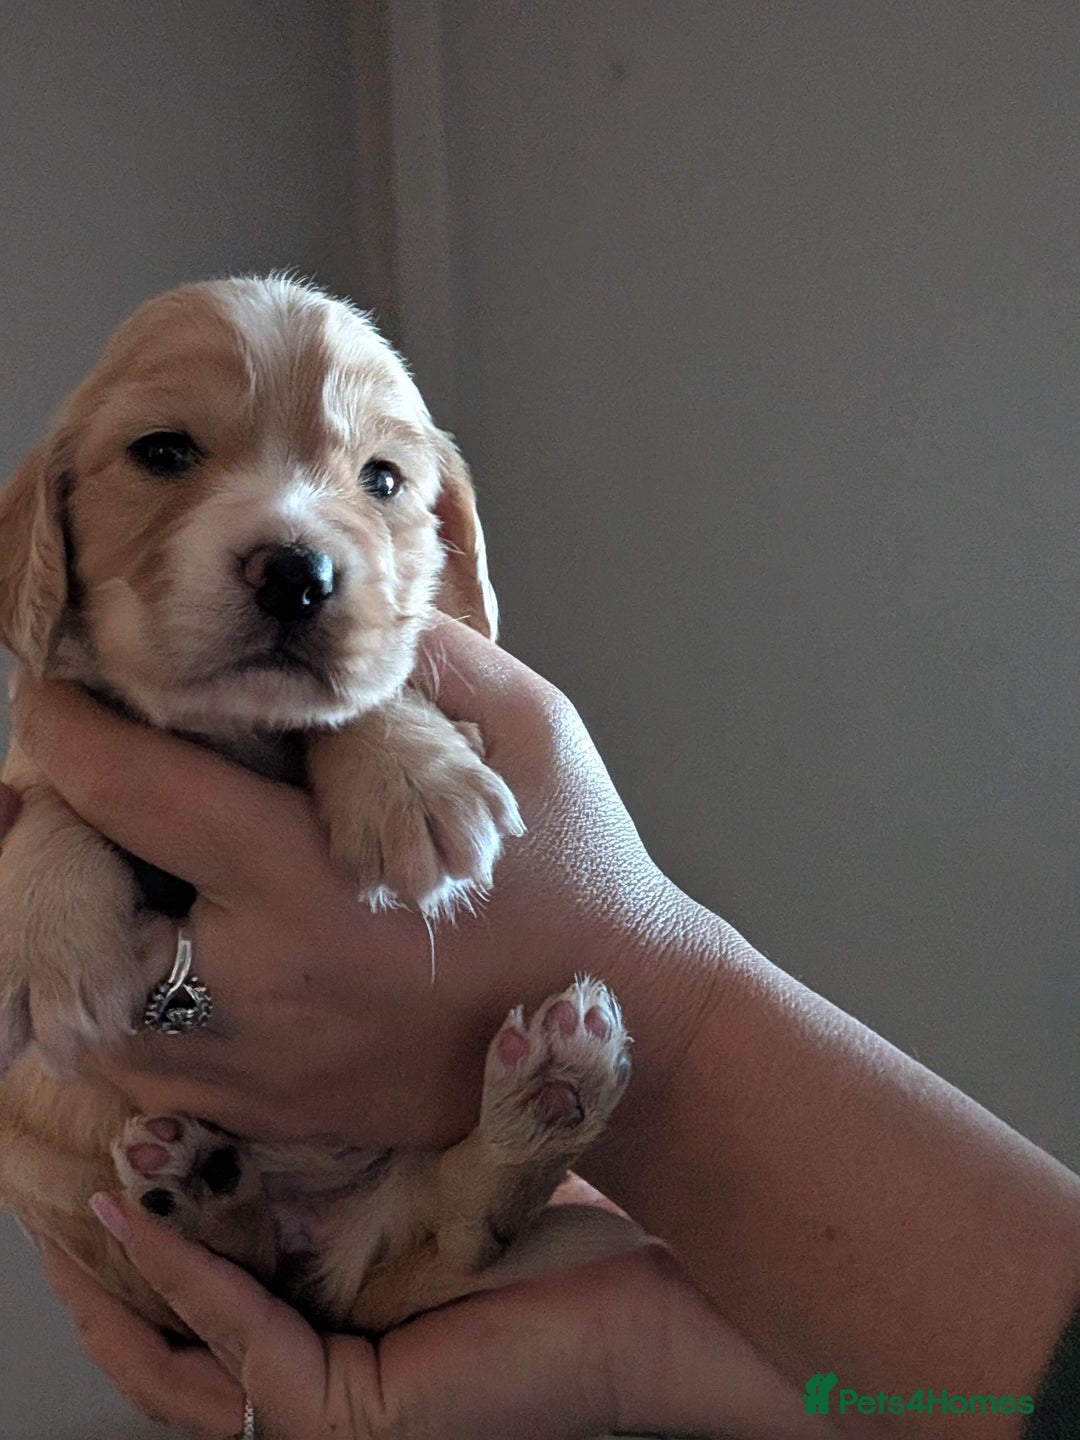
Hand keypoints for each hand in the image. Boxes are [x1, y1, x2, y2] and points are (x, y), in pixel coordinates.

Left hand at [8, 617, 708, 1147]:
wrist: (632, 1039)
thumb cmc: (587, 879)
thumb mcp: (538, 734)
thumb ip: (436, 663)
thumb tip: (350, 617)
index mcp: (317, 877)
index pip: (140, 793)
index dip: (72, 735)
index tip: (46, 702)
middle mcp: (264, 984)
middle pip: (87, 902)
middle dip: (63, 832)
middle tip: (62, 783)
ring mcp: (259, 1068)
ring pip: (97, 997)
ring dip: (92, 923)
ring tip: (115, 864)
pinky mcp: (271, 1116)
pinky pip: (148, 1068)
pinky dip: (134, 1003)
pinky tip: (175, 948)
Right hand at [35, 1183, 823, 1439]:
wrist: (661, 1295)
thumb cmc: (561, 1219)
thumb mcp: (434, 1158)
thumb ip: (362, 1123)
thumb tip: (303, 1020)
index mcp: (331, 1305)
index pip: (208, 1274)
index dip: (148, 1217)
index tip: (104, 1133)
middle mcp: (316, 1361)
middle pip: (170, 1326)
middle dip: (103, 1256)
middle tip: (55, 1177)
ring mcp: (328, 1401)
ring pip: (178, 1356)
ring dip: (120, 1278)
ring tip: (76, 1199)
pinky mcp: (353, 1411)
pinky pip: (240, 1347)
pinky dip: (186, 1282)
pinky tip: (140, 1217)